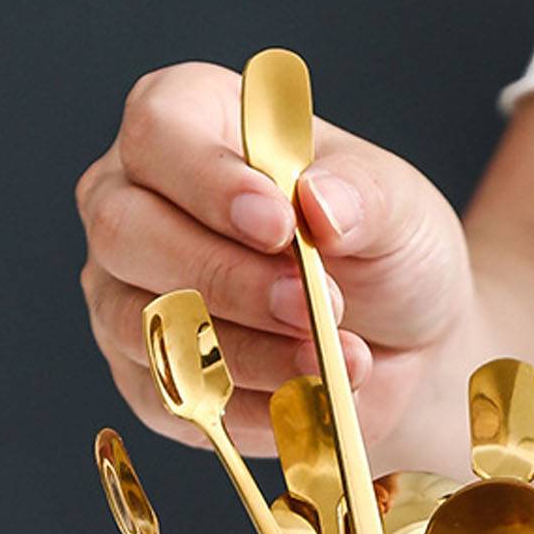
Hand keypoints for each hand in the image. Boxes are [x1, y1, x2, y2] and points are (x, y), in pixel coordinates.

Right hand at [76, 62, 475, 457]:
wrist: (405, 347)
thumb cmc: (386, 253)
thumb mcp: (398, 209)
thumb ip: (360, 197)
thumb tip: (318, 203)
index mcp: (188, 126)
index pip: (157, 132)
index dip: (210, 181)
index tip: (281, 225)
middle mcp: (134, 204)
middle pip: (128, 232)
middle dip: (230, 278)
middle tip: (316, 304)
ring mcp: (128, 296)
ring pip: (149, 325)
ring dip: (249, 351)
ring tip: (334, 358)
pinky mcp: (151, 382)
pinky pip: (177, 400)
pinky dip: (252, 406)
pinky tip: (312, 398)